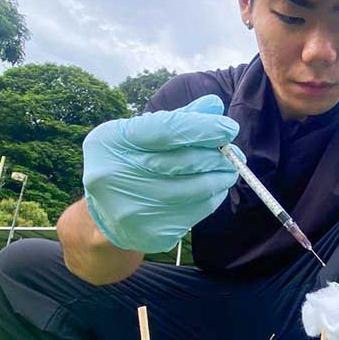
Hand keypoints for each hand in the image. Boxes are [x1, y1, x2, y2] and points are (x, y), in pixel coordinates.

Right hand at [82, 94, 239, 252]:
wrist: (104, 215)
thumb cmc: (126, 163)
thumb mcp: (139, 134)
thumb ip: (176, 119)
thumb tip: (214, 106)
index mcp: (111, 142)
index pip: (166, 130)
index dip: (203, 128)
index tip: (229, 128)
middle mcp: (116, 176)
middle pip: (184, 161)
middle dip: (217, 155)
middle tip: (235, 153)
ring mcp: (133, 209)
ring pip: (196, 189)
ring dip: (220, 177)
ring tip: (229, 170)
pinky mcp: (152, 234)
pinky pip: (196, 212)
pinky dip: (211, 197)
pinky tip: (214, 189)